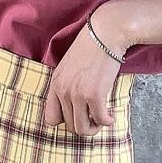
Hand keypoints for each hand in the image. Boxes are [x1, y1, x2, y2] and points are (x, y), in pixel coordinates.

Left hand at [43, 16, 124, 137]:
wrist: (105, 33)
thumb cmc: (90, 46)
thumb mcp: (69, 66)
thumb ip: (67, 84)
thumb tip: (73, 104)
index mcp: (55, 84)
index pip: (51, 118)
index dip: (65, 121)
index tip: (78, 115)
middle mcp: (63, 91)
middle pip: (69, 126)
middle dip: (83, 125)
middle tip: (94, 118)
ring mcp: (77, 94)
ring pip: (82, 129)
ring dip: (94, 128)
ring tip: (102, 118)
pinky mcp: (94, 95)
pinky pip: (100, 120)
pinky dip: (107, 122)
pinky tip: (111, 116)